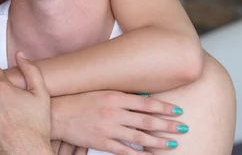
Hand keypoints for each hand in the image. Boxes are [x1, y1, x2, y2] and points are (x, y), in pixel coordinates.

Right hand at [51, 91, 186, 154]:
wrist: (57, 113)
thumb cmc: (78, 100)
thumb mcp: (100, 91)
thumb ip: (121, 95)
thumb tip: (143, 97)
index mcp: (114, 96)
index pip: (146, 102)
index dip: (164, 107)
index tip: (178, 110)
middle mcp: (114, 112)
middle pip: (147, 120)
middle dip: (168, 124)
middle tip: (184, 127)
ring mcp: (109, 128)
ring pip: (140, 136)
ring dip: (159, 140)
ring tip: (174, 143)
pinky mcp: (103, 142)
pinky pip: (126, 151)